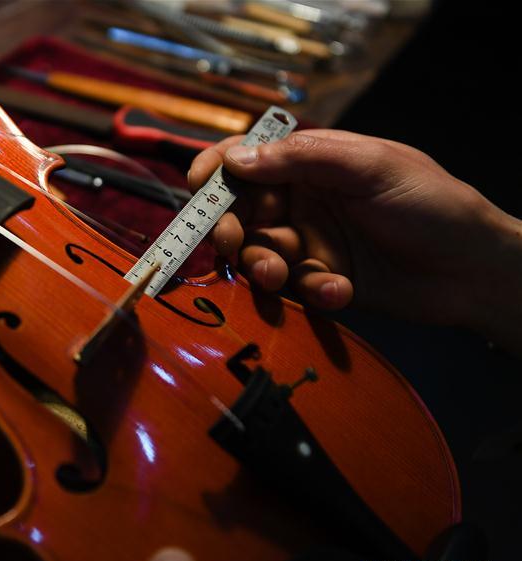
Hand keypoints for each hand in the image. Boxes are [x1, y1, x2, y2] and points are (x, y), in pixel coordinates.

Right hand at [190, 129, 521, 353]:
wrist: (472, 270)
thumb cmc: (430, 203)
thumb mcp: (369, 166)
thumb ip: (301, 158)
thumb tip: (236, 159)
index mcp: (311, 163)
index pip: (247, 161)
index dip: (216, 171)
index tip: (199, 186)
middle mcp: (302, 202)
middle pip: (240, 212)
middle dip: (230, 228)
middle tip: (232, 244)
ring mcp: (309, 243)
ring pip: (257, 254)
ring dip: (262, 265)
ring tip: (282, 275)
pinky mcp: (319, 281)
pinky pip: (291, 289)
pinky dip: (309, 291)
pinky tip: (339, 290)